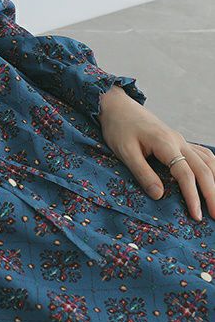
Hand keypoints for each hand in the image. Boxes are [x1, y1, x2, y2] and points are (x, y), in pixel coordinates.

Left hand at [98, 85, 214, 221]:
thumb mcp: (124, 151)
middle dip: (212, 194)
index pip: (185, 174)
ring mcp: (180, 140)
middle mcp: (178, 141)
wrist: (117, 105)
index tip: (196, 216)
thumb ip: (142, 173)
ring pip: (207, 161)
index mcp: (164, 143)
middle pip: (203, 169)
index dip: (192, 196)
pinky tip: (213, 178)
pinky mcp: (178, 140)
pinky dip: (212, 168)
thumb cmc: (118, 127)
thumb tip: (159, 195)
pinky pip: (202, 154)